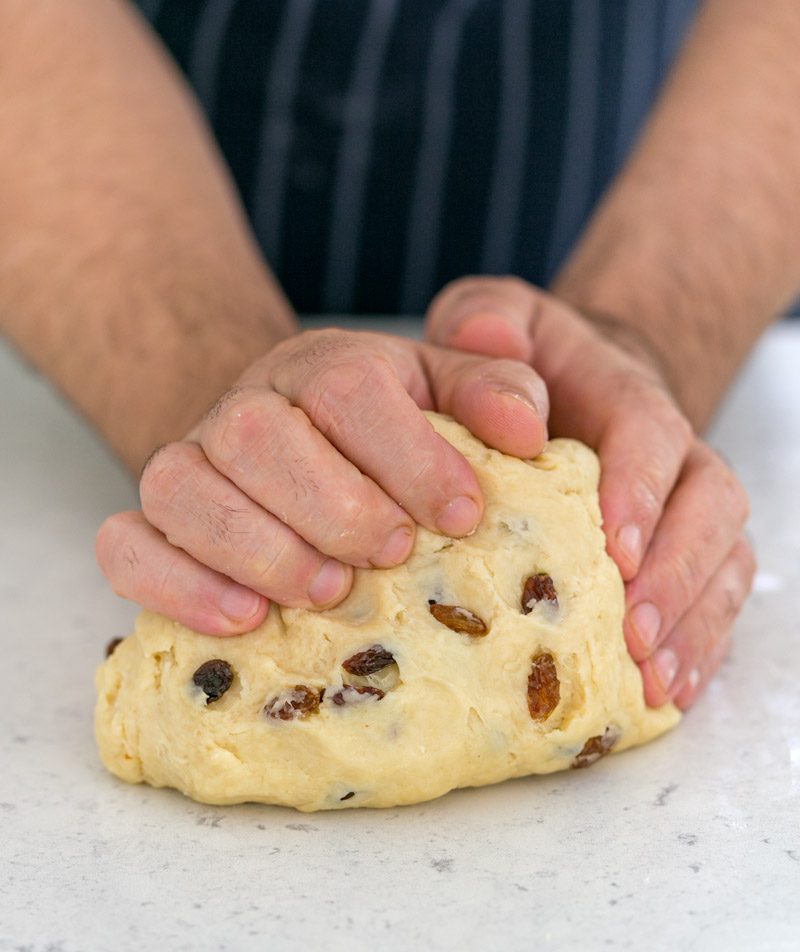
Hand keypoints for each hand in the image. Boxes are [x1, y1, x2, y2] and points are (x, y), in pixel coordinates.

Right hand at [96, 328, 547, 634]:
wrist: (306, 445)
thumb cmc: (393, 434)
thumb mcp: (454, 397)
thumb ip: (496, 393)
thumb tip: (527, 429)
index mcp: (324, 366)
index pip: (349, 386)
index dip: (408, 453)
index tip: (463, 515)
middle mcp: (247, 405)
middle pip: (258, 433)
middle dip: (332, 503)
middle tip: (391, 554)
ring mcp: (189, 461)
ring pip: (182, 487)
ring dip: (258, 548)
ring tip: (328, 593)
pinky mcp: (153, 521)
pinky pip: (126, 544)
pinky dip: (176, 584)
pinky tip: (243, 620)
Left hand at [425, 277, 754, 709]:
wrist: (577, 385)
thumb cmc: (527, 363)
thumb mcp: (496, 320)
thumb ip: (488, 320)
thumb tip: (487, 340)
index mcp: (628, 399)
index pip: (652, 436)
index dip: (642, 490)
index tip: (616, 547)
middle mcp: (674, 457)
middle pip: (710, 509)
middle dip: (677, 574)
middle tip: (632, 632)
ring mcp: (687, 510)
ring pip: (724, 562)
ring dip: (694, 625)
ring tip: (652, 679)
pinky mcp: (685, 556)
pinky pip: (713, 602)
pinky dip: (698, 648)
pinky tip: (665, 694)